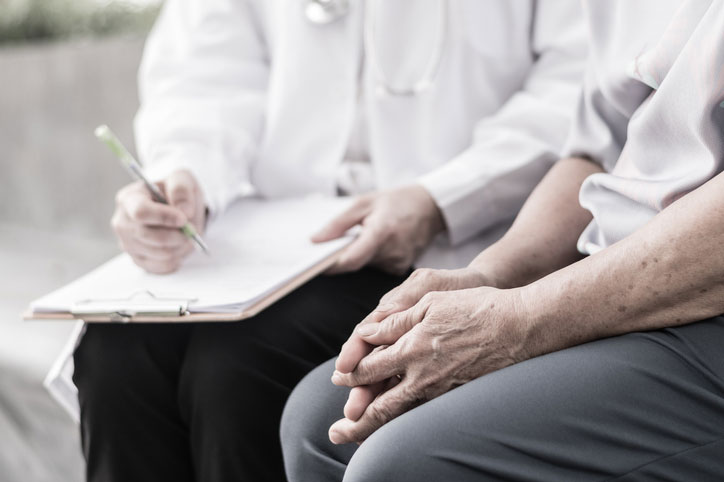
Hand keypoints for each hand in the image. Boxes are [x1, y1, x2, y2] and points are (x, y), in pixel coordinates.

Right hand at [111, 169, 205, 273]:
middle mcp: (122, 222)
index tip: (184, 219)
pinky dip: (176, 259)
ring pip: (158, 253)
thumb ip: (182, 189)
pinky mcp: (138, 259)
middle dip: (176, 235)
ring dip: (180, 247)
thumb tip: (183, 210)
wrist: (177, 210)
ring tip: (187, 236)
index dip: (164, 217)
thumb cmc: (175, 193)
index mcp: (129, 198)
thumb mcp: (182, 179)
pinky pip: (161, 266)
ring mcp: (128, 243)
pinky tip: (179, 246)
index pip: (140, 212)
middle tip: (192, 230)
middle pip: (148, 236)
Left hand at [312, 185, 444, 274]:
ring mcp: (399, 262)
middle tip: (341, 240)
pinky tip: (380, 242)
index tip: (316, 263)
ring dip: (359, 254)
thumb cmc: (396, 201)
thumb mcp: (364, 203)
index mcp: (382, 231)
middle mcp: (392, 251)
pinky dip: (372, 257)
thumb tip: (315, 240)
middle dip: (343, 255)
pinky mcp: (401, 268)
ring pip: (365, 266)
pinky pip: (377, 267)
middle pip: (356, 263)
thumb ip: (338, 223)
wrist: (430, 207)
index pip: (351, 259)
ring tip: (367, 234)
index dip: (331, 265)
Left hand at [334, 267, 489, 423]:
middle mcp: (422, 376)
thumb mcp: (430, 301)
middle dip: (355, 421)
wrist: (520, 326)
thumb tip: (366, 332)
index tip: (339, 376)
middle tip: (336, 432)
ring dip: (375, 428)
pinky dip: (404, 424)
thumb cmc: (476, 307)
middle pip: (380, 406)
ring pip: (401, 416)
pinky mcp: (457, 397)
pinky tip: (396, 426)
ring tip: (356, 437)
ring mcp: (441, 390)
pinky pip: (423, 414)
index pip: (370, 368)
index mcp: (411, 348)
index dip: (350, 373)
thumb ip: (395, 321)